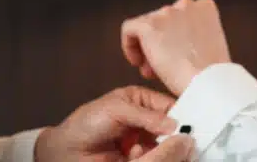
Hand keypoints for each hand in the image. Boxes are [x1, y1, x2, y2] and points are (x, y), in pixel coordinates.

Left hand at [34, 86, 181, 161]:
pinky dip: (147, 158)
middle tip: (169, 140)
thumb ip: (146, 116)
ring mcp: (145, 144)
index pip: (171, 107)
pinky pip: (154, 159)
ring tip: (137, 149)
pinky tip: (131, 155)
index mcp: (143, 101)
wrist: (66, 151)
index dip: (182, 116)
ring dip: (158, 150)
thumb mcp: (116, 109)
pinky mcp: (140, 160)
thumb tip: (176, 126)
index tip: (191, 126)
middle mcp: (148, 122)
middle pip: (173, 130)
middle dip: (172, 137)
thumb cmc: (86, 123)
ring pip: (166, 149)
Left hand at [121, 0, 229, 95]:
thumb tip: (173, 44)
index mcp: (205, 7)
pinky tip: (138, 63)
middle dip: (160, 45)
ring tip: (152, 71)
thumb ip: (194, 36)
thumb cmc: (213, 75)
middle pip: (163, 22)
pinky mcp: (149, 25)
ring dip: (148, 49)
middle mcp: (185, 4)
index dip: (175, 38)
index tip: (176, 56)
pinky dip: (129, 46)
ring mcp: (167, 13)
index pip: (181, 17)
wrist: (209, 85)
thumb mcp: (211, 47)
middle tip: (161, 68)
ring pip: (146, 28)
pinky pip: (129, 29)